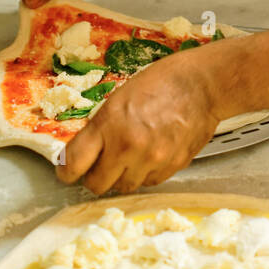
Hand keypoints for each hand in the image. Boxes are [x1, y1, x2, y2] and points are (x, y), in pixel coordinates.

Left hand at [57, 53, 223, 193]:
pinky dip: (146, 173)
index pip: (74, 164)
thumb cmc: (162, 82)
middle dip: (96, 177)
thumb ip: (102, 127)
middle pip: (98, 185)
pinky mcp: (173, 166)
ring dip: (123, 176)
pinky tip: (152, 155)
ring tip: (132, 157)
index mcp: (109, 124)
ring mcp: (152, 159)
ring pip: (125, 187)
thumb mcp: (119, 97)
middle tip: (101, 166)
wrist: (203, 84)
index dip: (66, 172)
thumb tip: (86, 152)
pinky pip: (150, 182)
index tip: (67, 173)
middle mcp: (128, 146)